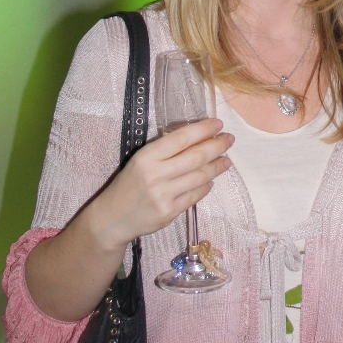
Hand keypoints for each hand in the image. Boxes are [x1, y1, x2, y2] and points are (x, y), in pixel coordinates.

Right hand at [91, 118, 232, 252]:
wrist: (112, 217)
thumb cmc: (129, 184)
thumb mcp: (140, 161)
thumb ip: (165, 151)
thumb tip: (199, 138)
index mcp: (146, 157)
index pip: (181, 138)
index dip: (203, 129)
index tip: (218, 124)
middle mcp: (155, 174)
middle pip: (196, 157)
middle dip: (217, 146)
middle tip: (229, 139)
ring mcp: (163, 194)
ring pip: (200, 176)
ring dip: (217, 166)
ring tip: (227, 160)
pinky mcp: (169, 212)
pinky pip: (195, 195)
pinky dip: (206, 186)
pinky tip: (211, 180)